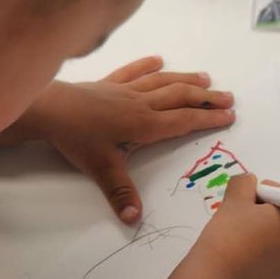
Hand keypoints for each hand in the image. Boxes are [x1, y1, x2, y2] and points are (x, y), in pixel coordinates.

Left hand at [27, 57, 234, 223]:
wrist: (50, 110)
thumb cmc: (78, 138)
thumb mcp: (101, 170)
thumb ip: (121, 194)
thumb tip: (134, 219)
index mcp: (145, 125)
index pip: (183, 121)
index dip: (208, 118)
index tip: (229, 115)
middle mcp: (141, 104)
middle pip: (180, 98)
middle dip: (206, 98)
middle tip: (229, 97)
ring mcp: (125, 91)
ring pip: (162, 82)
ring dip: (185, 79)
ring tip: (205, 78)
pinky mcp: (108, 83)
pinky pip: (132, 71)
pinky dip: (146, 65)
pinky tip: (158, 59)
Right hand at [185, 175, 279, 278]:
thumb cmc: (228, 235)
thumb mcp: (235, 198)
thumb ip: (245, 182)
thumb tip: (251, 183)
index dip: (262, 193)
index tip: (242, 202)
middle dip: (263, 212)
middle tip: (238, 217)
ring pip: (277, 237)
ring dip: (260, 231)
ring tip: (237, 236)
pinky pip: (272, 256)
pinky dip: (259, 251)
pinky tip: (240, 254)